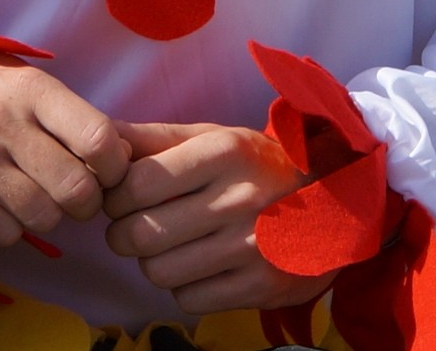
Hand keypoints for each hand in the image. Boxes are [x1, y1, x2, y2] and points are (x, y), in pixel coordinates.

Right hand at [0, 53, 128, 247]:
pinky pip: (5, 233)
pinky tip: (4, 206)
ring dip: (49, 216)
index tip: (108, 170)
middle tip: (77, 195)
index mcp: (30, 90)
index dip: (115, 165)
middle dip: (86, 202)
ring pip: (43, 217)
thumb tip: (123, 151)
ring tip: (38, 198)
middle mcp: (4, 125)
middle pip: (76, 189)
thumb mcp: (21, 81)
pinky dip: (13, 228)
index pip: (98, 137)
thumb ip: (67, 113)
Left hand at [104, 122, 325, 314]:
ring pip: (157, 271)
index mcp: (223, 152)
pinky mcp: (260, 287)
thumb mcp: (212, 137)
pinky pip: (187, 299)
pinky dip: (184, 286)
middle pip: (138, 234)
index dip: (115, 196)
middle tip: (137, 226)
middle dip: (124, 234)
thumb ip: (152, 138)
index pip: (135, 184)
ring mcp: (251, 247)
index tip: (122, 198)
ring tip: (172, 244)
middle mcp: (239, 198)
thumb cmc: (256, 166)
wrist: (335, 205)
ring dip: (153, 262)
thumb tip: (100, 141)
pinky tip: (201, 266)